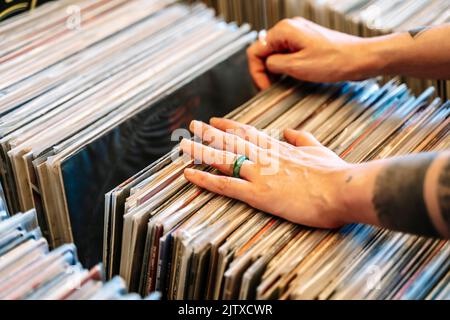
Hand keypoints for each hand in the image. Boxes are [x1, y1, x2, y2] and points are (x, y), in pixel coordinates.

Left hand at [180, 118, 355, 228]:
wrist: (343, 188)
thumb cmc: (335, 172)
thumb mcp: (318, 148)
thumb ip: (301, 137)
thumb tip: (288, 130)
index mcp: (278, 147)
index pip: (248, 133)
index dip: (229, 126)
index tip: (215, 120)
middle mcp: (264, 156)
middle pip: (230, 141)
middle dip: (209, 133)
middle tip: (191, 126)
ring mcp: (259, 173)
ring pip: (223, 158)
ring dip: (200, 151)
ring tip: (182, 145)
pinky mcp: (258, 193)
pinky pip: (225, 185)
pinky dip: (205, 179)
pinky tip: (189, 174)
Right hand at [247, 17, 374, 88]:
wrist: (359, 59)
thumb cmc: (334, 61)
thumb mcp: (297, 66)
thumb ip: (275, 64)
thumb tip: (266, 65)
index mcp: (284, 31)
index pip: (255, 51)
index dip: (256, 72)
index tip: (264, 87)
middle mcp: (290, 29)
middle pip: (264, 52)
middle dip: (265, 71)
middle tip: (271, 88)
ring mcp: (299, 35)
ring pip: (275, 54)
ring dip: (275, 70)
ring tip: (281, 84)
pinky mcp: (306, 43)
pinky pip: (287, 54)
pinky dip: (285, 67)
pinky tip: (291, 77)